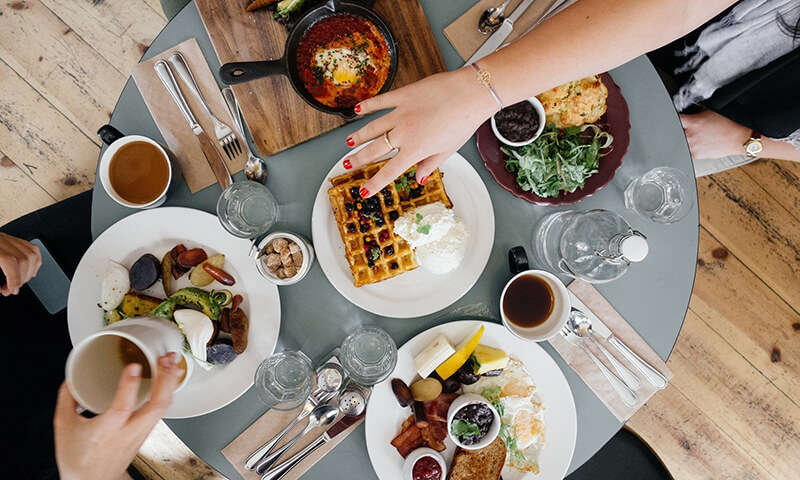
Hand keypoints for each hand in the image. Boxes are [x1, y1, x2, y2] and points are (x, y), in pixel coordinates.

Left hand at [0, 233, 41, 295]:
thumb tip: (5, 289)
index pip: (10, 260)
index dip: (15, 277)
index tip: (13, 290)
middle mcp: (2, 240)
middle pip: (24, 258)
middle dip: (22, 278)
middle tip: (13, 288)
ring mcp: (8, 239)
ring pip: (32, 253)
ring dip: (30, 272)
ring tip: (19, 282)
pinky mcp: (12, 239)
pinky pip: (32, 248)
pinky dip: (35, 262)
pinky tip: (29, 271)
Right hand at [54, 352, 181, 479]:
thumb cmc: (79, 458)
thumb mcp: (64, 427)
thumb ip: (67, 400)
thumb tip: (71, 378)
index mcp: (107, 431)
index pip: (122, 407)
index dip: (129, 386)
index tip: (134, 366)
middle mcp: (129, 432)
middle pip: (156, 406)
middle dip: (165, 380)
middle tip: (166, 359)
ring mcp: (141, 433)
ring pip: (163, 408)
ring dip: (170, 383)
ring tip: (173, 362)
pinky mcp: (147, 432)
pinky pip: (162, 410)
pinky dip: (168, 392)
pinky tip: (170, 378)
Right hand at [343, 68, 497, 196]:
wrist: (470, 94)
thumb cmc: (464, 122)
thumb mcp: (448, 150)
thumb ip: (430, 164)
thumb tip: (420, 178)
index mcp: (415, 150)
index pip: (389, 171)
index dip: (374, 183)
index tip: (364, 191)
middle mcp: (403, 133)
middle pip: (374, 150)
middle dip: (358, 159)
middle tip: (347, 165)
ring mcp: (401, 113)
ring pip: (372, 127)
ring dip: (358, 136)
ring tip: (348, 143)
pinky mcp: (403, 95)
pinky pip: (380, 102)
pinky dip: (367, 106)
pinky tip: (357, 110)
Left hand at [679, 110, 751, 159]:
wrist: (740, 139)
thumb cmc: (731, 124)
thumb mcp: (713, 111)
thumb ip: (699, 110)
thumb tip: (694, 109)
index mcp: (693, 122)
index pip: (675, 118)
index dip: (673, 116)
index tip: (673, 116)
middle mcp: (690, 135)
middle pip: (675, 131)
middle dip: (678, 128)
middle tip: (684, 127)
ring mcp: (692, 146)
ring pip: (679, 142)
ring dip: (682, 139)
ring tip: (692, 136)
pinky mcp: (696, 155)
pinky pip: (686, 151)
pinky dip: (688, 147)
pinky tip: (695, 143)